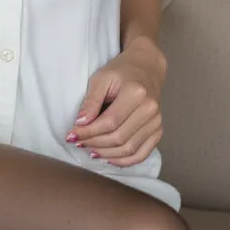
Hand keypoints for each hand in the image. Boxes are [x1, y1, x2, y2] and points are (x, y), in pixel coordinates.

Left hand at [65, 39, 167, 167]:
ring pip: (128, 149)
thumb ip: (91, 100)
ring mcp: (156, 122)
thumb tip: (81, 123)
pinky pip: (141, 154)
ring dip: (106, 154)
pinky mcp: (158, 131)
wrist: (145, 68)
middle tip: (77, 142)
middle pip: (118, 138)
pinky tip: (108, 158)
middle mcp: (150, 109)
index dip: (88, 132)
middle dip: (94, 143)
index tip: (71, 134)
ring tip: (89, 150)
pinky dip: (124, 161)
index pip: (109, 122)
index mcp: (136, 93)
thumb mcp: (101, 78)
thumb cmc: (120, 72)